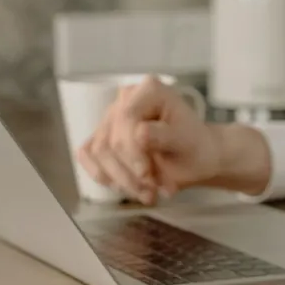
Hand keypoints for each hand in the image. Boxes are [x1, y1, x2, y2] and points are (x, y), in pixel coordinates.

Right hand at [76, 76, 270, 203]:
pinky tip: (126, 188)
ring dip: (120, 180)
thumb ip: (163, 136)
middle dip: (129, 172)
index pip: (126, 118)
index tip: (147, 175)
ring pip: (97, 152)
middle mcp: (126, 98)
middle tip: (153, 190)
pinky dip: (104, 176)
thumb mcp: (186, 142)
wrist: (196, 158)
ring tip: (147, 194)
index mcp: (150, 90)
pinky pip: (88, 155)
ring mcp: (111, 117)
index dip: (132, 151)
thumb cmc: (194, 146)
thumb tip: (139, 133)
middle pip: (110, 140)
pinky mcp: (102, 136)